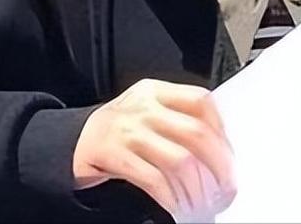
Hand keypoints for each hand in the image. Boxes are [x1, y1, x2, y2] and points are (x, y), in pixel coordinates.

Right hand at [73, 79, 235, 219]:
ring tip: (202, 204)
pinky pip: (153, 179)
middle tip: (224, 191)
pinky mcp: (112, 154)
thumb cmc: (118, 132)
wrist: (71, 142)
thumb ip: (178, 121)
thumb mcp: (147, 113)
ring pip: (179, 160)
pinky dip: (170, 198)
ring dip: (196, 189)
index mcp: (156, 92)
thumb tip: (221, 154)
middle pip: (196, 133)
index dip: (222, 133)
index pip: (201, 102)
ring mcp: (127, 129)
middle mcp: (143, 106)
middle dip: (218, 168)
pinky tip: (176, 208)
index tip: (229, 160)